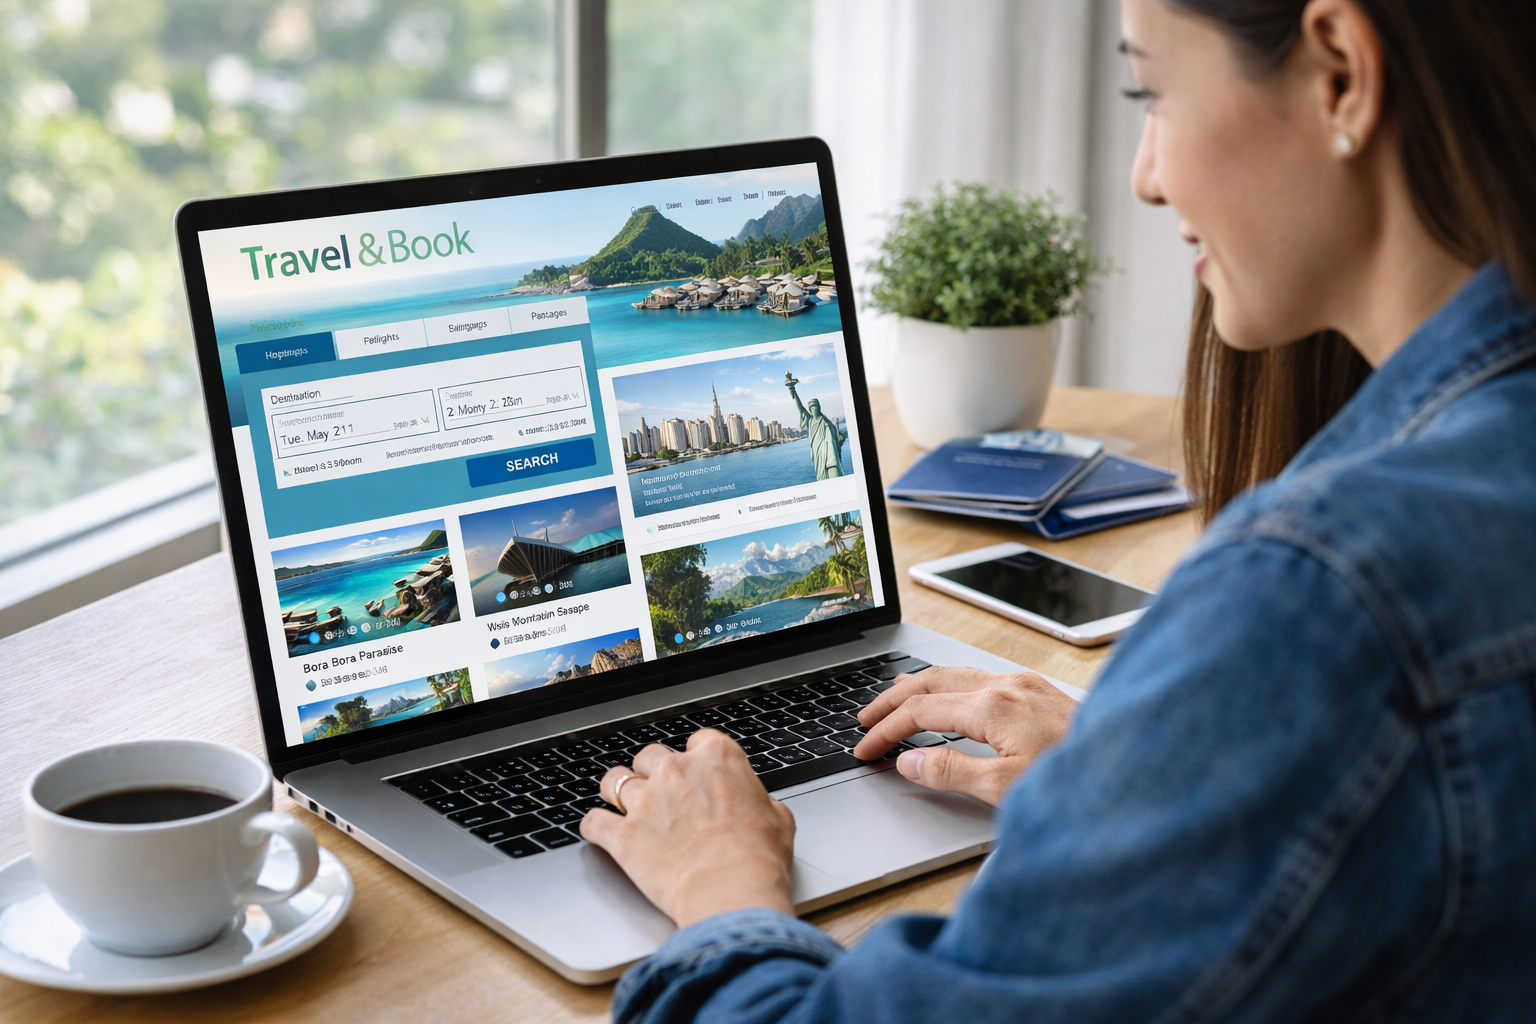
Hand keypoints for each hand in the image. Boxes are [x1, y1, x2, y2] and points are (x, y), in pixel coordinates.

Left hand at [581, 729, 795, 927]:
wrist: (730, 890)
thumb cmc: (758, 857)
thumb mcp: (778, 819)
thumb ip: (761, 802)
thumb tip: (760, 807)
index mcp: (717, 758)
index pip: (698, 741)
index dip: (697, 758)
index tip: (697, 773)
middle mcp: (676, 771)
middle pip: (650, 755)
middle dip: (653, 772)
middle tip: (661, 793)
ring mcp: (645, 800)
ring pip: (614, 780)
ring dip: (618, 792)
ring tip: (621, 805)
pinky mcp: (622, 834)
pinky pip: (593, 821)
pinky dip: (596, 827)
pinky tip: (601, 832)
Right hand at [852, 666, 1075, 805]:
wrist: (1138, 771)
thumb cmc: (1080, 784)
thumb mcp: (1006, 789)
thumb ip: (951, 773)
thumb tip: (908, 762)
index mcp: (993, 706)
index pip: (920, 711)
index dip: (886, 730)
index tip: (864, 749)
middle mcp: (1008, 686)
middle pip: (932, 682)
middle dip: (893, 701)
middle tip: (865, 720)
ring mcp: (1026, 685)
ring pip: (956, 674)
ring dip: (920, 688)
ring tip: (896, 700)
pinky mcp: (1041, 693)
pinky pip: (980, 677)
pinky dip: (950, 687)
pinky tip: (951, 698)